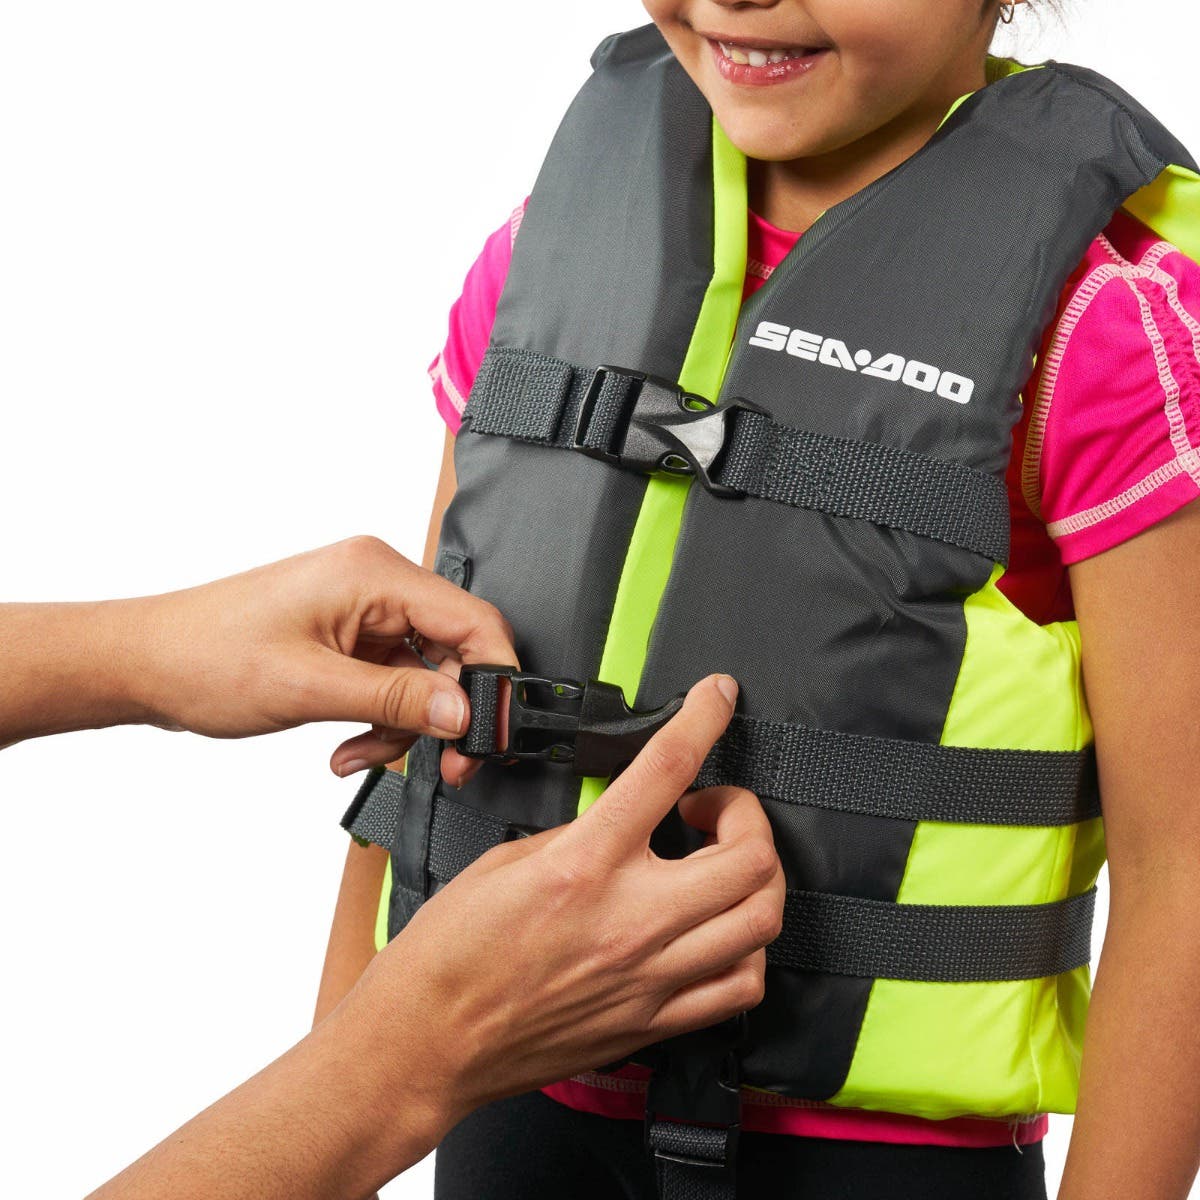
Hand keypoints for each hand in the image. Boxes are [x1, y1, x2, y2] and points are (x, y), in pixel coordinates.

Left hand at [130, 536, 517, 777]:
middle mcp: (375, 582)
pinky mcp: (349, 634)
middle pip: (452, 651)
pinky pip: (393, 680)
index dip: (493, 678)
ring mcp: (362, 609)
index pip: (472, 619)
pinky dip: (380, 717)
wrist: (144, 664)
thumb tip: (463, 711)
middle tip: (442, 762)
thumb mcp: (311, 687)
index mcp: (373, 574)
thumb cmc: (204, 656)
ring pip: (424, 673)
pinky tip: (347, 742)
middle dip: (443, 713)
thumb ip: (397, 698)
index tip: (491, 730)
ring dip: (402, 724)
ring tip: (358, 751)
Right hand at [336, 673, 784, 1131]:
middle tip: (713, 807)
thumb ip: (579, 834)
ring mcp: (649, 976)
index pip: (666, 767)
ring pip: (761, 918)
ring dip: (757, 876)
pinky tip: (721, 930)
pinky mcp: (652, 1022)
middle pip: (749, 854)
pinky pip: (742, 984)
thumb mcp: (506, 861)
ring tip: (722, 865)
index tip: (718, 697)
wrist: (427, 1043)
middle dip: (745, 812)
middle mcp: (628, 920)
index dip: (705, 716)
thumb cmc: (449, 956)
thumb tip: (624, 819)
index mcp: (583, 864)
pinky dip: (748, 946)